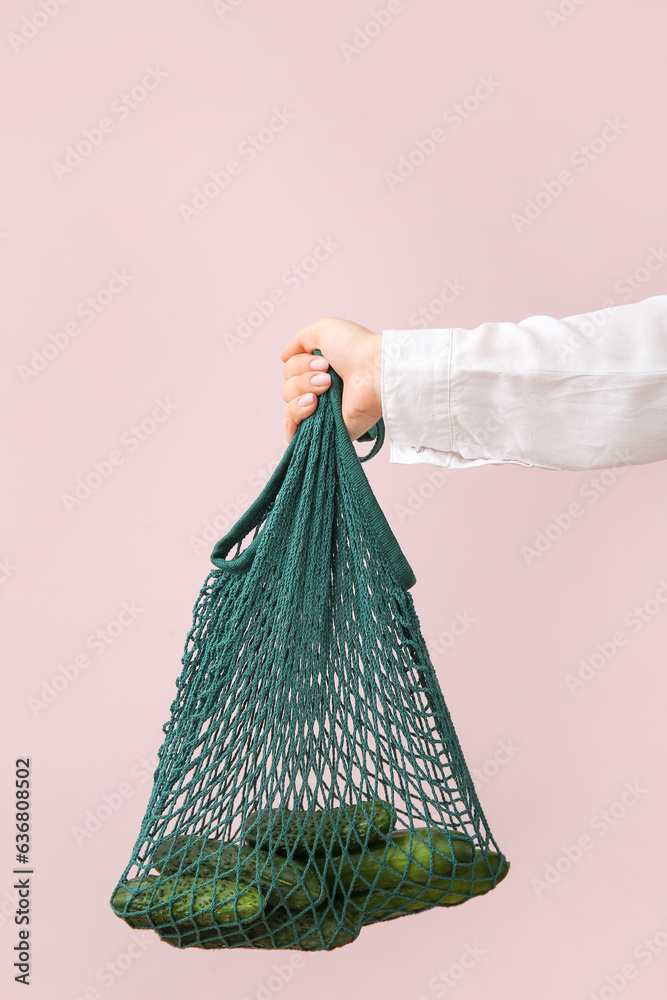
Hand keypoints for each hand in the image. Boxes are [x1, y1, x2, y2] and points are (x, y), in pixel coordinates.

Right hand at [280, 316, 381, 443]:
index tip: (323, 363)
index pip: (288, 372)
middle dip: (303, 381)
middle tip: (328, 378)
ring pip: (289, 409)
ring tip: (324, 393)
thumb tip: (282, 357)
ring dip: (301, 397)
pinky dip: (292, 425)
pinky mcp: (327, 430)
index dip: (299, 366)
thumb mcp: (323, 329)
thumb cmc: (355, 348)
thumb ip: (299, 340)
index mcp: (317, 370)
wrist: (375, 372)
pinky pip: (296, 434)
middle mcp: (318, 391)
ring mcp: (322, 412)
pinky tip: (304, 412)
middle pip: (287, 390)